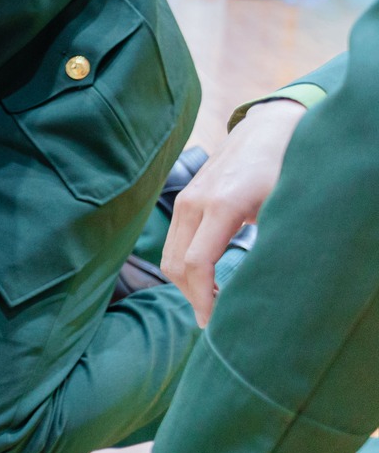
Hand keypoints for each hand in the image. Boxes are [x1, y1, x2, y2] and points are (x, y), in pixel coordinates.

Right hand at [164, 99, 304, 324]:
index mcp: (220, 206)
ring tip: (212, 301)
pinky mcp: (185, 199)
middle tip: (215, 320)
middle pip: (176, 264)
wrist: (268, 129)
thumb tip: (260, 288)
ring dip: (186, 283)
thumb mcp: (282, 207)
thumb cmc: (283, 168)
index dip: (202, 299)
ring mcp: (185, 199)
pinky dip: (184, 265)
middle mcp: (194, 203)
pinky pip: (174, 241)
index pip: (196, 263)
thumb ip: (267, 243)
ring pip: (169, 255)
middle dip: (192, 297)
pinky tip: (206, 277)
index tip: (214, 323)